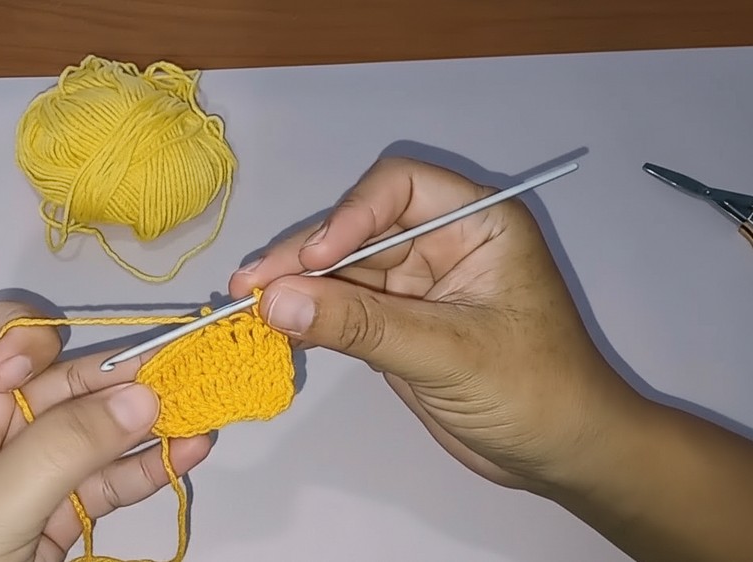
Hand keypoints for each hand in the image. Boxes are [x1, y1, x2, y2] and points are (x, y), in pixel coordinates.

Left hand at [0, 300, 211, 561]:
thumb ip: (63, 447)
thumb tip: (144, 394)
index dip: (33, 344)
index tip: (45, 381)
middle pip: (66, 379)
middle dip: (120, 379)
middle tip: (183, 378)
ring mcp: (29, 471)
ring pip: (97, 428)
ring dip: (149, 421)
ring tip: (203, 412)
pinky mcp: (59, 514)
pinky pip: (109, 478)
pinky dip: (149, 467)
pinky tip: (191, 452)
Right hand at [229, 157, 643, 492]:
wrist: (561, 455)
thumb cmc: (532, 391)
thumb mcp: (448, 352)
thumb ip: (361, 326)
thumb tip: (273, 301)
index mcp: (475, 223)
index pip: (398, 187)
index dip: (350, 214)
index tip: (314, 259)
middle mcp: (441, 242)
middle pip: (357, 229)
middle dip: (305, 257)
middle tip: (248, 287)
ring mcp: (415, 285)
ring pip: (342, 271)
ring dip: (297, 289)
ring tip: (247, 310)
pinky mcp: (396, 324)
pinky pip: (342, 310)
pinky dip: (310, 320)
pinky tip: (276, 331)